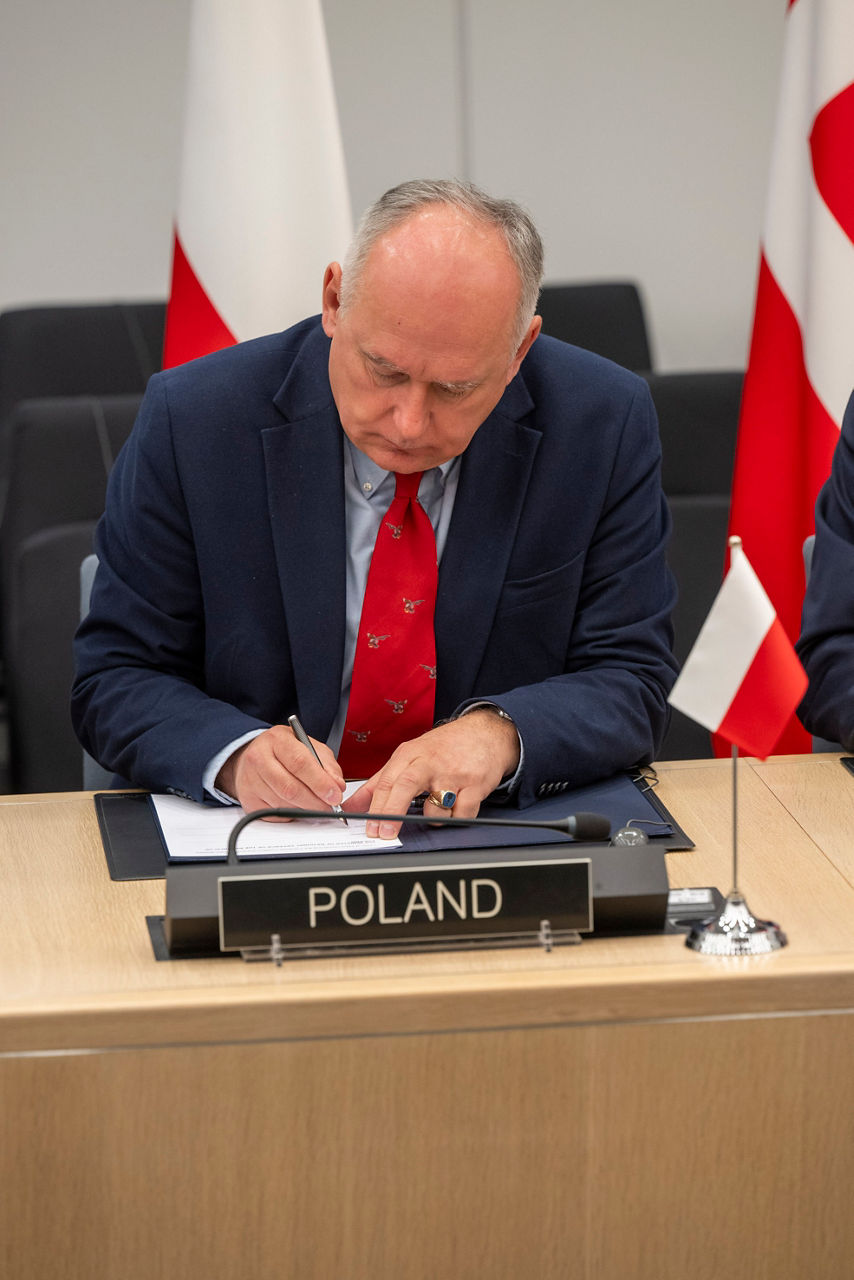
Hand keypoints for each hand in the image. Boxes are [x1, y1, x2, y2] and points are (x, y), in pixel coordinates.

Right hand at [216, 724, 344, 817]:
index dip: (320, 782)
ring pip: (283, 804)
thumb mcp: (310, 748)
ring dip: (304, 809)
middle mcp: (259, 758)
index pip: (300, 763)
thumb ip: (327, 766)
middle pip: (290, 788)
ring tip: (315, 804)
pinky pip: (274, 814)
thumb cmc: (285, 751)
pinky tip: (296, 805)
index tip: (335, 795)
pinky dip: (291, 814)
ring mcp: (250, 780)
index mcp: (277, 740)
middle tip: (330, 807)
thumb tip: (337, 787)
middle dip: (315, 802)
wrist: (255, 756)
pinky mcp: (248, 799)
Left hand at [343, 709, 519, 837]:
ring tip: (436, 810)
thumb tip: (351, 805)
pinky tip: (456, 808)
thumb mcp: (409, 756)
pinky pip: (462, 813)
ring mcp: (453, 773)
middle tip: (384, 834)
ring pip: (435, 808)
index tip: (368, 829)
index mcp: (410, 755)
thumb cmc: (444, 748)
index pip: (386, 782)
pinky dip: (457, 818)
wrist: (486, 732)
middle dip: (391, 813)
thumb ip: (379, 782)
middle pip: (405, 786)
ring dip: (433, 819)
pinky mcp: (476, 784)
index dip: (375, 807)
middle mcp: (430, 762)